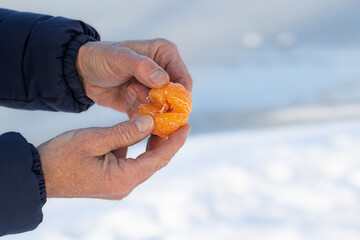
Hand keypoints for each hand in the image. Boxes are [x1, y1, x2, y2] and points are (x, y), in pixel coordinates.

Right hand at [37, 115, 190, 198]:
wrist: (39, 175)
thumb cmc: (62, 157)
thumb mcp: (94, 139)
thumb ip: (124, 132)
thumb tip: (150, 123)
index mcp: (123, 178)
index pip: (158, 158)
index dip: (175, 142)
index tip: (187, 125)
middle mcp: (124, 185)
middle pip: (154, 161)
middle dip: (167, 141)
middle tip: (176, 121)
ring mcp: (118, 184)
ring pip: (144, 162)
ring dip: (152, 143)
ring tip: (160, 122)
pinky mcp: (111, 180)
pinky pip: (131, 162)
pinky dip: (137, 146)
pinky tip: (138, 131)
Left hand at [76, 39, 192, 117]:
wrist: (82, 72)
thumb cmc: (102, 58)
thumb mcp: (121, 58)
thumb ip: (142, 67)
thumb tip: (164, 81)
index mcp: (165, 55)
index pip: (183, 80)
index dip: (179, 96)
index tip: (166, 105)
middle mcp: (164, 72)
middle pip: (176, 99)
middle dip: (164, 107)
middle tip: (146, 106)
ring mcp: (155, 89)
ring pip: (164, 110)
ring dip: (150, 111)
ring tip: (130, 97)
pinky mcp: (144, 103)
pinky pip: (150, 117)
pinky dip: (141, 117)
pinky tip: (127, 106)